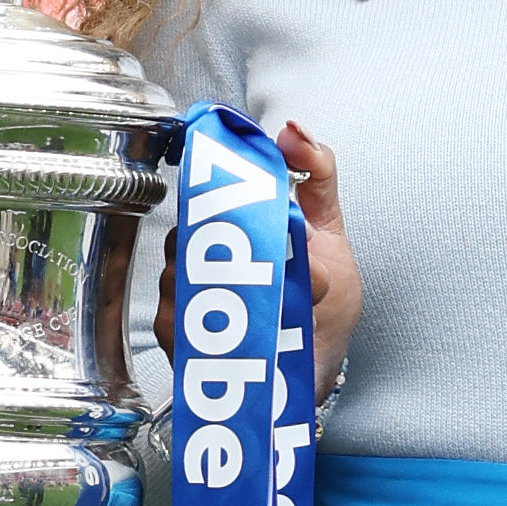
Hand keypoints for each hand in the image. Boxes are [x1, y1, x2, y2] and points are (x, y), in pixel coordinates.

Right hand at [151, 120, 360, 366]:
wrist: (317, 374)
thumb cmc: (324, 309)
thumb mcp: (333, 233)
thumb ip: (318, 178)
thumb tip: (293, 132)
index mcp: (236, 224)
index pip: (207, 183)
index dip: (217, 172)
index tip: (238, 175)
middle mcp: (206, 255)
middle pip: (188, 224)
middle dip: (229, 237)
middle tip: (266, 251)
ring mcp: (188, 294)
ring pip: (178, 267)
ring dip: (227, 282)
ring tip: (271, 299)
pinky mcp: (177, 334)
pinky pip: (173, 313)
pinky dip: (209, 319)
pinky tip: (245, 326)